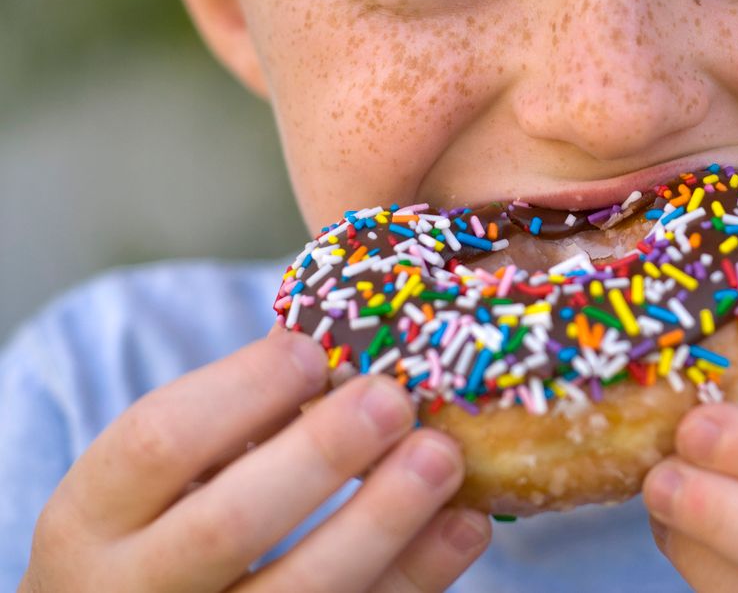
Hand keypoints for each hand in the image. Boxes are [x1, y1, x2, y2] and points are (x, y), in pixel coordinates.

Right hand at [19, 328, 489, 591]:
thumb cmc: (162, 526)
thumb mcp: (160, 477)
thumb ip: (229, 422)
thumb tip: (344, 348)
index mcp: (93, 519)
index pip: (156, 443)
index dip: (241, 390)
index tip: (312, 352)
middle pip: (227, 525)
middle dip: (321, 455)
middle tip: (393, 399)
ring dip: (383, 521)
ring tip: (443, 456)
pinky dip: (416, 577)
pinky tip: (462, 525)